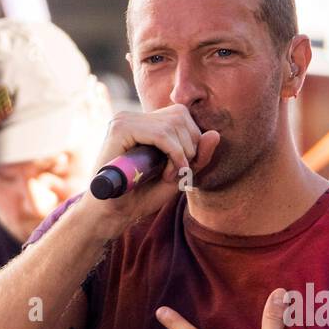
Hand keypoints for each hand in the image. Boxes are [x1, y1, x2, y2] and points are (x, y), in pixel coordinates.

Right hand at [87, 103, 220, 238]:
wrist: (113, 214)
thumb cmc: (142, 196)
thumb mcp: (179, 174)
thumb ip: (198, 156)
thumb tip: (215, 134)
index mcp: (143, 122)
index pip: (182, 115)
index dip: (192, 141)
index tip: (183, 167)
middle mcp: (132, 116)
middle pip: (180, 115)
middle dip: (189, 147)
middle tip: (175, 173)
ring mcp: (124, 120)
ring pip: (173, 124)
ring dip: (180, 154)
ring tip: (167, 176)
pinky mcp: (120, 129)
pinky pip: (161, 134)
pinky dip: (174, 155)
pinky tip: (168, 174)